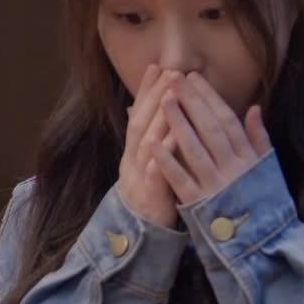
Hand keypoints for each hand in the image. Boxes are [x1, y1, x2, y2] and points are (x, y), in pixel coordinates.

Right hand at [117, 65, 180, 229]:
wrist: (138, 236)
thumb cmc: (149, 195)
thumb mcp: (147, 163)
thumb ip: (149, 137)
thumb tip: (144, 109)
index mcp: (136, 151)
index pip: (141, 114)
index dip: (148, 91)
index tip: (158, 66)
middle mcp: (133, 160)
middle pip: (142, 124)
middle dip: (155, 98)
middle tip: (169, 73)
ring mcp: (138, 179)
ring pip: (146, 147)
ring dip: (157, 123)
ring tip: (169, 100)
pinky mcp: (148, 200)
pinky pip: (152, 181)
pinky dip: (157, 165)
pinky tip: (165, 151)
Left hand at [153, 72, 271, 206]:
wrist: (261, 243)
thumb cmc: (262, 202)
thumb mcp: (266, 169)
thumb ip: (259, 139)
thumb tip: (253, 108)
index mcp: (248, 158)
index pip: (228, 121)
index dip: (210, 98)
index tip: (195, 78)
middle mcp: (233, 168)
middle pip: (210, 129)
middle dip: (192, 102)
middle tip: (174, 78)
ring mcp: (215, 186)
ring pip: (195, 149)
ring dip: (178, 124)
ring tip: (164, 100)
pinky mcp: (199, 204)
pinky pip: (181, 180)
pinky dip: (166, 161)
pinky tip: (152, 143)